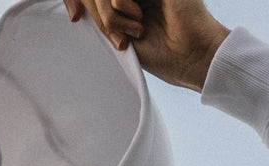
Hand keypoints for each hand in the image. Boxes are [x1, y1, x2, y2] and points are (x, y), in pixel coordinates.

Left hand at [62, 0, 228, 90]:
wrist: (193, 56)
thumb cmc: (165, 57)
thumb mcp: (123, 38)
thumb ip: (104, 20)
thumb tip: (76, 9)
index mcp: (131, 3)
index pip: (98, 0)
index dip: (80, 5)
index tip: (75, 19)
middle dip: (99, 16)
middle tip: (120, 39)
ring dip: (111, 15)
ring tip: (134, 32)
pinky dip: (120, 7)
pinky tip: (139, 22)